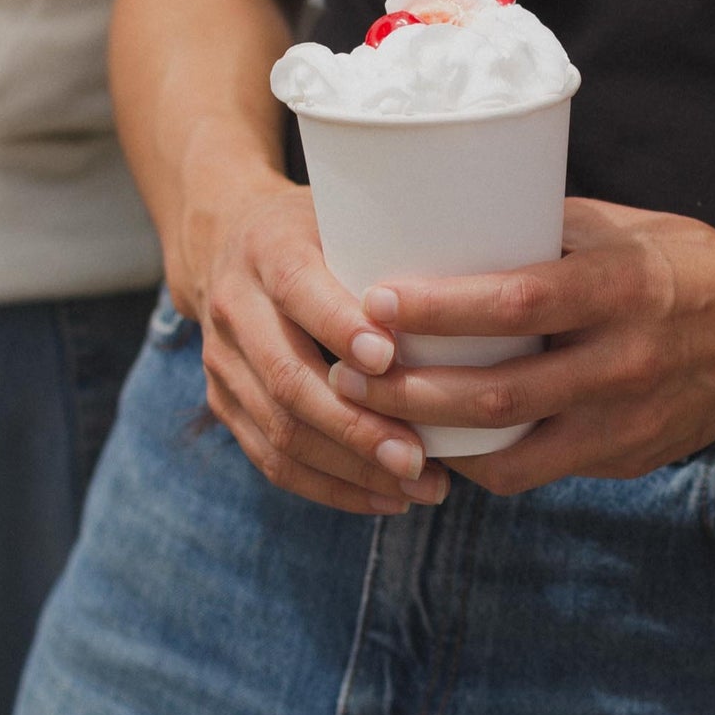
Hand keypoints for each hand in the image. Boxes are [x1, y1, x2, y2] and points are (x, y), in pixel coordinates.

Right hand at [187, 177, 452, 515]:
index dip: (342, 328)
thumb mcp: (351, 214)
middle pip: (288, 380)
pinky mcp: (224, 403)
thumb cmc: (323, 228)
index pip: (299, 290)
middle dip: (356, 427)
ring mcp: (222, 361)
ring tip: (417, 486)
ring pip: (280, 431)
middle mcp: (236, 306)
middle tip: (418, 458)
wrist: (227, 238)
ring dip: (352, 468)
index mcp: (269, 250)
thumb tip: (492, 291)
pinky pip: (272, 460)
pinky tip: (386, 499)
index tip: (392, 359)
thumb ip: (399, 246)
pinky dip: (331, 487)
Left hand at [327, 199, 714, 495]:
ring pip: (512, 452)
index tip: (375, 299)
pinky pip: (539, 470)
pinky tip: (441, 441)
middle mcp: (626, 362)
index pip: (518, 303)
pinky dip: (483, 460)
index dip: (440, 309)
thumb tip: (448, 220)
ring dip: (434, 440)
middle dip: (410, 391)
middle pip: (500, 393)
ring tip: (374, 418)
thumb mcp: (625, 229)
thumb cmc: (688, 263)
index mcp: (624, 289)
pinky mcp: (626, 460)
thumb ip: (544, 233)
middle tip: (346, 375)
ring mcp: (628, 422)